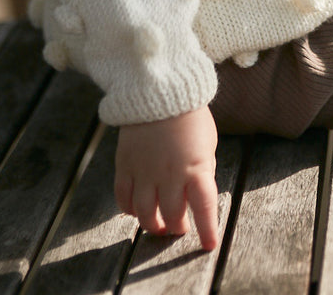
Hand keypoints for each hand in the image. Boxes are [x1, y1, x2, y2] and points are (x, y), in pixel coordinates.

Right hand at [115, 106, 219, 248]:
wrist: (160, 88)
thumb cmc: (190, 115)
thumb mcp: (207, 143)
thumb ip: (202, 169)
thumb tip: (196, 195)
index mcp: (196, 167)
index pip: (204, 207)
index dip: (207, 229)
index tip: (208, 245)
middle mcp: (169, 173)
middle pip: (173, 214)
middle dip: (177, 227)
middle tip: (179, 228)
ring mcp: (145, 171)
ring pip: (146, 213)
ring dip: (153, 225)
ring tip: (158, 226)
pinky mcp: (125, 165)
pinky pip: (124, 197)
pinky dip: (129, 209)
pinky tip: (136, 210)